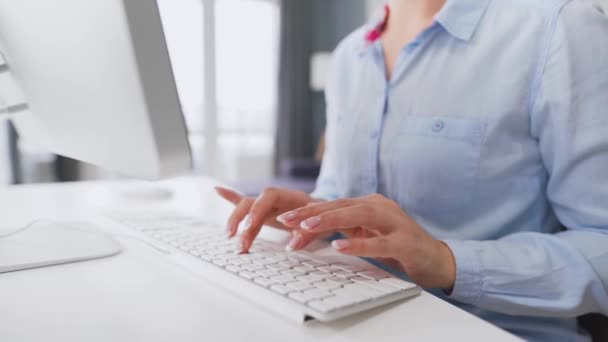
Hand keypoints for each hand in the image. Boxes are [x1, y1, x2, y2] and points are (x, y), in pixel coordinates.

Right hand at [215, 186, 323, 252]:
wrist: (335, 212)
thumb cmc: (331, 219)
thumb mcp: (325, 227)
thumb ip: (308, 234)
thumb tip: (292, 245)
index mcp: (294, 197)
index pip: (270, 197)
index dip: (258, 209)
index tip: (250, 226)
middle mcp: (279, 199)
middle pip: (254, 201)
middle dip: (243, 220)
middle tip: (239, 242)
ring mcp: (271, 205)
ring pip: (248, 207)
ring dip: (237, 222)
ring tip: (230, 239)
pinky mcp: (267, 212)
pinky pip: (247, 203)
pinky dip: (232, 197)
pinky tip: (217, 190)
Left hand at [277, 194, 455, 288]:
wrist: (435, 259)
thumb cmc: (396, 246)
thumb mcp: (366, 235)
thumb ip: (342, 230)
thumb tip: (306, 232)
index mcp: (370, 205)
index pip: (335, 205)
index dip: (309, 210)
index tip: (286, 218)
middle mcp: (381, 208)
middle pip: (342, 205)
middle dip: (313, 212)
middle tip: (287, 219)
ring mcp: (395, 223)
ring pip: (359, 216)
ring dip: (331, 220)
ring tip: (307, 226)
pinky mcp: (405, 242)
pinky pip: (379, 243)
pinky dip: (358, 244)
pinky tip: (339, 246)